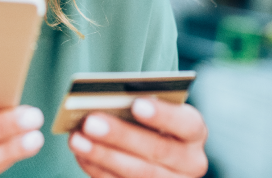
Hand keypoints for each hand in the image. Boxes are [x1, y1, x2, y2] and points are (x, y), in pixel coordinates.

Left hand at [68, 98, 207, 177]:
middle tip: (91, 122)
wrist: (155, 154)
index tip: (137, 104)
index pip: (187, 123)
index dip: (163, 115)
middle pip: (158, 150)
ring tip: (77, 139)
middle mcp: (190, 162)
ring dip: (103, 155)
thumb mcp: (154, 112)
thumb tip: (104, 101)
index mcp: (194, 133)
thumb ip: (138, 106)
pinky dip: (98, 169)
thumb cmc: (151, 123)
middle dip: (121, 135)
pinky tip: (81, 154)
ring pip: (139, 173)